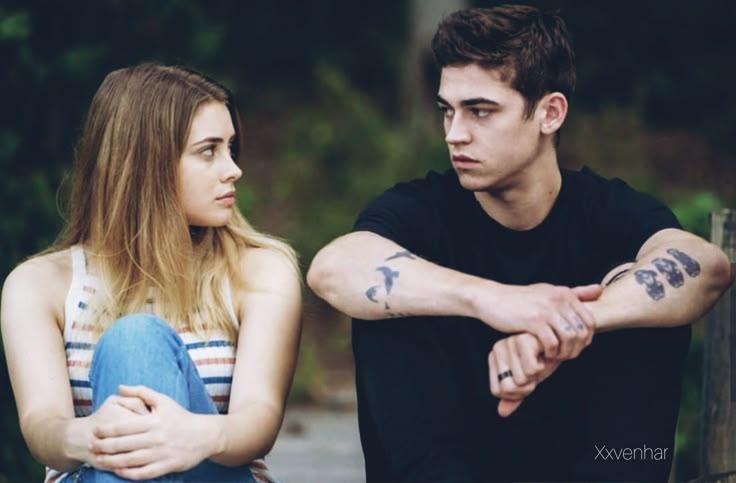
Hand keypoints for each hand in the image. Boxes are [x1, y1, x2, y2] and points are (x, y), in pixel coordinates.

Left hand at [89, 385, 210, 479]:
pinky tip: (118, 471)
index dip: (106, 429)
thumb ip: (141, 392)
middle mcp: (156, 438)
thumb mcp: (164, 400)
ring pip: (131, 460)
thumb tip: (120, 387)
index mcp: (154, 421)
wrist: (206, 435)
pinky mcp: (167, 465)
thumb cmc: (181, 417)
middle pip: (123, 444)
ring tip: (98, 460)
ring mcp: (161, 453)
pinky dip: (129, 473)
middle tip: (90, 447)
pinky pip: (144, 472)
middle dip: (104, 446)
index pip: (124, 426)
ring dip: (111, 461)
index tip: (94, 430)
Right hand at [475, 282, 600, 358]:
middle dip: (577, 349)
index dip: (586, 339)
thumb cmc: (521, 299)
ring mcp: (546, 310)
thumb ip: (575, 293)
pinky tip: (544, 354)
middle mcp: (559, 299)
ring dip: (565, 353)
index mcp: (565, 293)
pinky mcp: (533, 321)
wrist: (492, 299)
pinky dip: (551, 353)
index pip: (590, 321)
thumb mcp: (549, 291)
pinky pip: (552, 343)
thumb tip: (600, 290)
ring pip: (570, 339)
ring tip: (556, 357)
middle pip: (582, 332)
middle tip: (565, 356)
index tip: (574, 347)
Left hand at [488, 333, 560, 416]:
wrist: (560, 343)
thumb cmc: (541, 361)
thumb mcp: (526, 381)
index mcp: (494, 358)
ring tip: (539, 362)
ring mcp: (509, 342)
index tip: (526, 378)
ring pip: (521, 379)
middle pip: (508, 388)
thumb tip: (502, 412)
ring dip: (535, 377)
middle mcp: (498, 348)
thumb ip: (514, 397)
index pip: (498, 391)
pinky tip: (544, 356)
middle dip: (526, 386)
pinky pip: (531, 369)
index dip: (516, 392)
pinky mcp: (524, 340)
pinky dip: (542, 367)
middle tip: (534, 370)